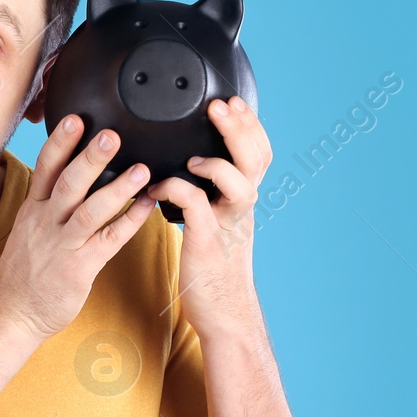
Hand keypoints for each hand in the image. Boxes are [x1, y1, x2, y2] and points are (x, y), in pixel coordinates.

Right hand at [0, 115, 159, 340]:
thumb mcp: (28, 229)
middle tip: (111, 134)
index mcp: (33, 209)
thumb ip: (49, 203)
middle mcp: (45, 222)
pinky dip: (129, 223)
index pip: (45, 168)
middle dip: (89, 158)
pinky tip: (147, 207)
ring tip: (141, 170)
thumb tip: (72, 177)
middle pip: (67, 183)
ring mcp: (61, 245)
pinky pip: (107, 241)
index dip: (60, 143)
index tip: (75, 118)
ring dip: (116, 189)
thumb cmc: (24, 270)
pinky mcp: (78, 268)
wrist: (12, 312)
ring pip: (89, 211)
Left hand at [145, 96, 270, 338]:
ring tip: (193, 155)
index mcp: (242, 200)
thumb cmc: (210, 269)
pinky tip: (158, 188)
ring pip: (240, 184)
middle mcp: (241, 209)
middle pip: (256, 160)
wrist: (224, 316)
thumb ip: (207, 196)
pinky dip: (178, 191)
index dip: (249, 126)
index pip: (258, 153)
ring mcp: (228, 226)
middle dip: (240, 129)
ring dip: (217, 163)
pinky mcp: (208, 244)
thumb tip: (183, 169)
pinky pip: (198, 209)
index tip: (231, 100)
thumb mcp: (215, 224)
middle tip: (219, 105)